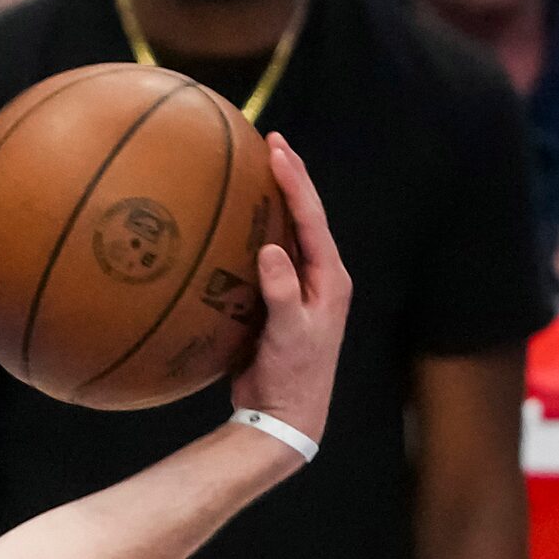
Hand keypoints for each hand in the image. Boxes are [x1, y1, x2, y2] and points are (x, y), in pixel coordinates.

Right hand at [228, 132, 350, 448]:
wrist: (285, 414)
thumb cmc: (293, 376)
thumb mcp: (291, 334)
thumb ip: (284, 291)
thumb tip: (271, 248)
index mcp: (330, 279)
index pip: (313, 219)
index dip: (296, 183)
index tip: (278, 151)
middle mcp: (318, 277)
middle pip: (304, 217)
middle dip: (289, 179)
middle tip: (270, 143)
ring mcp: (297, 288)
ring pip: (286, 234)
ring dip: (271, 202)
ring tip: (252, 171)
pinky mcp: (274, 301)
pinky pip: (263, 258)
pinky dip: (249, 234)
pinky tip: (228, 224)